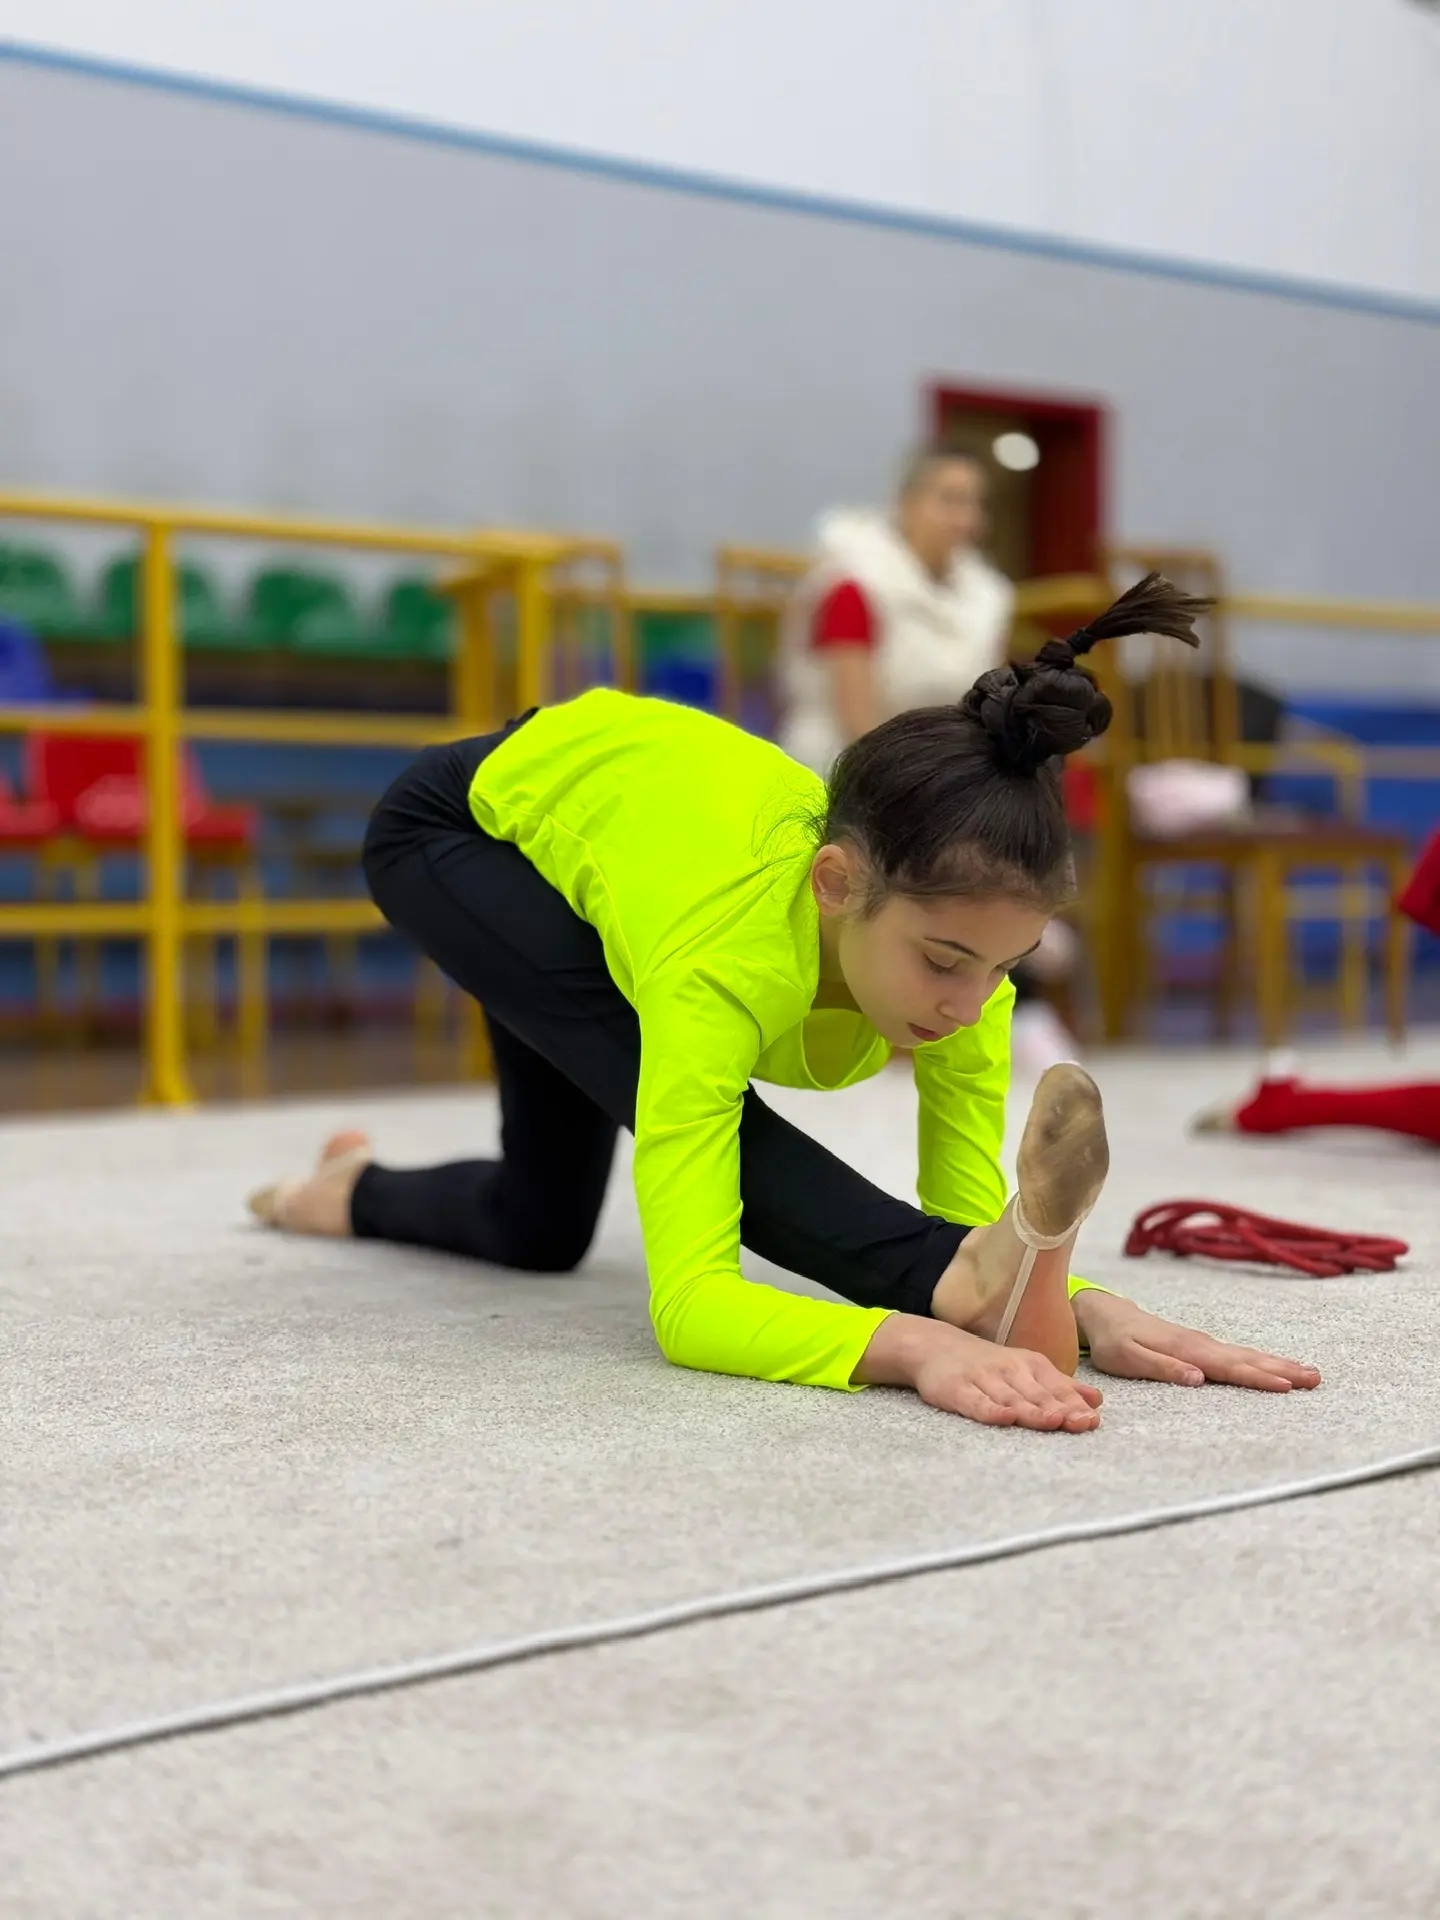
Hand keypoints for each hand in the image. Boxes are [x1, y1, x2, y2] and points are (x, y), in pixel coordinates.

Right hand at [855, 1315, 1102, 1430]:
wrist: (936, 1348)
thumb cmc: (989, 1366)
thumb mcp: (1026, 1369)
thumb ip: (1060, 1386)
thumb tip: (1097, 1400)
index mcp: (1029, 1365)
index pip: (1056, 1386)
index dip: (1075, 1404)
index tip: (1093, 1419)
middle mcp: (1009, 1370)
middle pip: (1038, 1394)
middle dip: (1060, 1409)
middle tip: (1081, 1423)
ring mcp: (983, 1380)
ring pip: (1011, 1398)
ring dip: (1032, 1411)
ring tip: (1052, 1421)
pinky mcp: (957, 1390)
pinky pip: (976, 1402)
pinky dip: (990, 1410)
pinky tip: (1004, 1418)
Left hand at [1071, 1289, 1320, 1392]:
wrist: (1105, 1314)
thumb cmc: (1114, 1340)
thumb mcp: (1127, 1358)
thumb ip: (1162, 1367)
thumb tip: (1198, 1379)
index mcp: (1187, 1350)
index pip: (1229, 1368)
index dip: (1258, 1378)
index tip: (1286, 1386)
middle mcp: (1201, 1345)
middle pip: (1248, 1360)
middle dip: (1283, 1370)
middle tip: (1316, 1379)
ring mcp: (1204, 1344)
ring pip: (1248, 1355)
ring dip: (1279, 1364)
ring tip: (1310, 1373)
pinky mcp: (1202, 1346)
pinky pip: (1239, 1354)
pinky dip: (1262, 1360)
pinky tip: (1276, 1366)